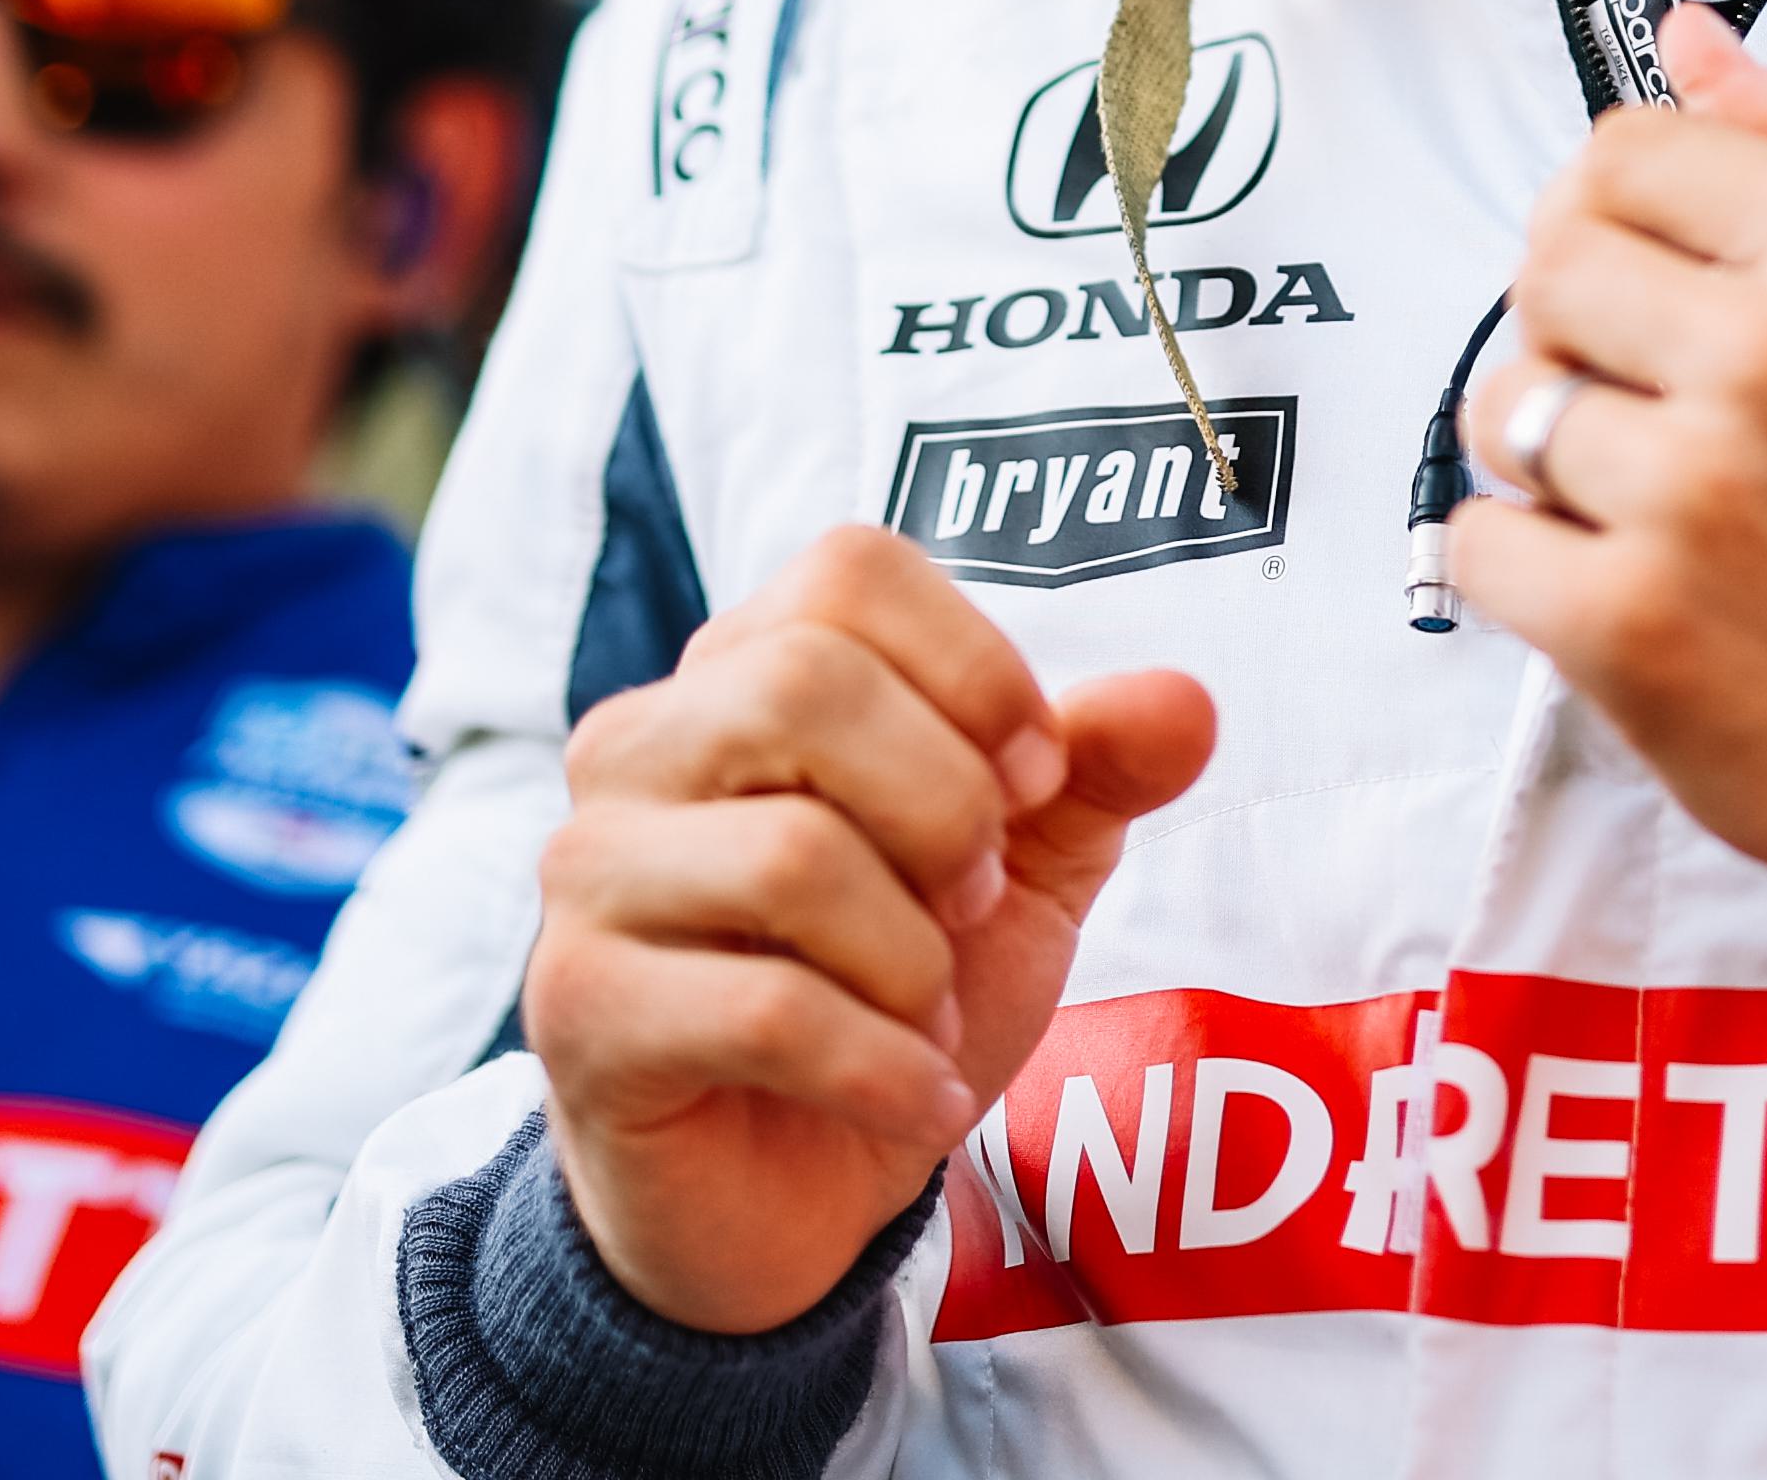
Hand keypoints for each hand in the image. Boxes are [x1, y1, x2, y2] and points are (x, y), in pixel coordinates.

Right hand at [522, 524, 1212, 1332]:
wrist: (785, 1197)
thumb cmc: (887, 991)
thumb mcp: (1023, 867)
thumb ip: (1094, 768)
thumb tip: (1186, 703)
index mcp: (738, 671)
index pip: (850, 570)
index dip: (975, 669)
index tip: (1030, 781)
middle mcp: (638, 744)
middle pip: (805, 684)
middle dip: (947, 807)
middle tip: (973, 903)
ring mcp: (590, 875)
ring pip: (789, 854)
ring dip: (915, 959)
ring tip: (929, 1013)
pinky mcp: (581, 1011)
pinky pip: (763, 1011)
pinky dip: (883, 1067)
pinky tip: (916, 1102)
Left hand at [1447, 4, 1766, 884]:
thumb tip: (1689, 42)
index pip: (1624, 149)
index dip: (1627, 210)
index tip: (1662, 272)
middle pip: (1545, 264)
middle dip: (1584, 327)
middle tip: (1661, 394)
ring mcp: (1689, 495)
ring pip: (1500, 404)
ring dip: (1554, 452)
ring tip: (1650, 493)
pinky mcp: (1624, 625)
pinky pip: (1480, 541)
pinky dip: (1529, 566)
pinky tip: (1623, 577)